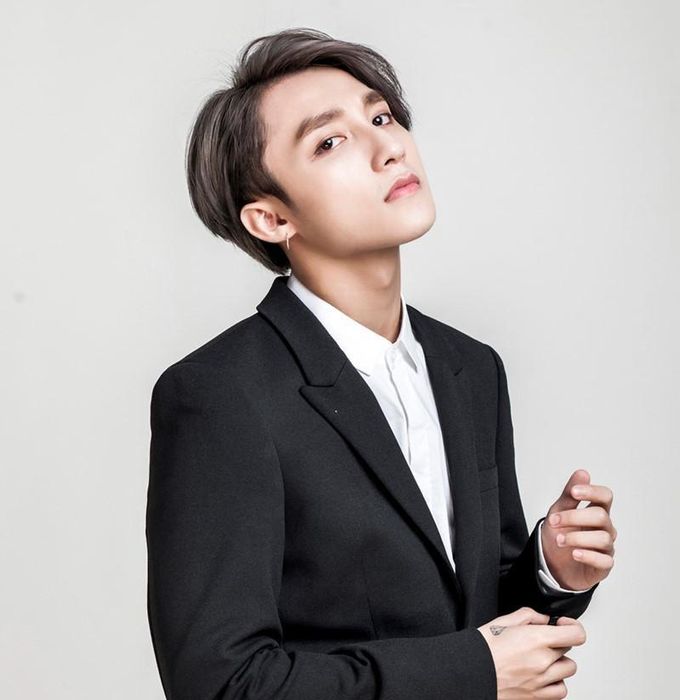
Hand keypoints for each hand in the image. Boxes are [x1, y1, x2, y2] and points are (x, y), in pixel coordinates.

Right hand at [477, 607, 584, 698]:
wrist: (470, 673)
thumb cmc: (482, 649)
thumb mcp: (502, 621)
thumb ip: (528, 616)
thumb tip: (543, 619)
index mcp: (536, 639)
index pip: (576, 634)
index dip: (572, 626)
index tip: (562, 624)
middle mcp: (543, 661)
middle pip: (568, 649)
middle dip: (556, 641)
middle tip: (539, 640)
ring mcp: (542, 681)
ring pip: (568, 669)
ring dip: (559, 662)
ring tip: (542, 658)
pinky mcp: (537, 697)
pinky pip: (561, 690)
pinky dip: (556, 682)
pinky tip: (544, 676)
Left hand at [541, 469, 616, 590]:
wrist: (552, 563)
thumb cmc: (559, 534)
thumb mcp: (558, 511)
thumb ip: (570, 494)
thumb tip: (582, 473)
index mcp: (596, 511)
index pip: (605, 496)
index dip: (592, 492)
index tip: (574, 492)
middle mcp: (605, 528)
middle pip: (601, 516)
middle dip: (574, 517)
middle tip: (554, 521)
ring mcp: (606, 547)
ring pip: (602, 538)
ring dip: (576, 538)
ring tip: (559, 540)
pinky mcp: (604, 566)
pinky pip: (604, 560)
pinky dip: (588, 556)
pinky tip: (574, 553)